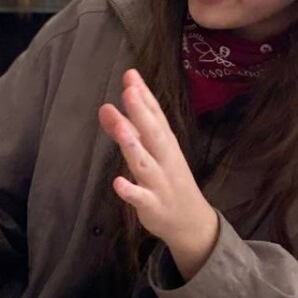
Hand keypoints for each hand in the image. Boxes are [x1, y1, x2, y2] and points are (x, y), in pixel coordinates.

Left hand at [99, 69, 218, 280]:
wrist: (191, 223)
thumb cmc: (169, 181)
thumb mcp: (151, 153)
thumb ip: (127, 131)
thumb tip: (106, 108)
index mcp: (166, 144)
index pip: (156, 116)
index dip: (144, 96)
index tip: (131, 75)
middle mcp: (165, 160)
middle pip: (153, 134)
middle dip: (141, 112)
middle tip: (129, 91)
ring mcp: (159, 182)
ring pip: (144, 163)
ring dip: (133, 145)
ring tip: (121, 126)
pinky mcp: (153, 206)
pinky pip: (141, 198)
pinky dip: (130, 191)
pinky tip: (118, 182)